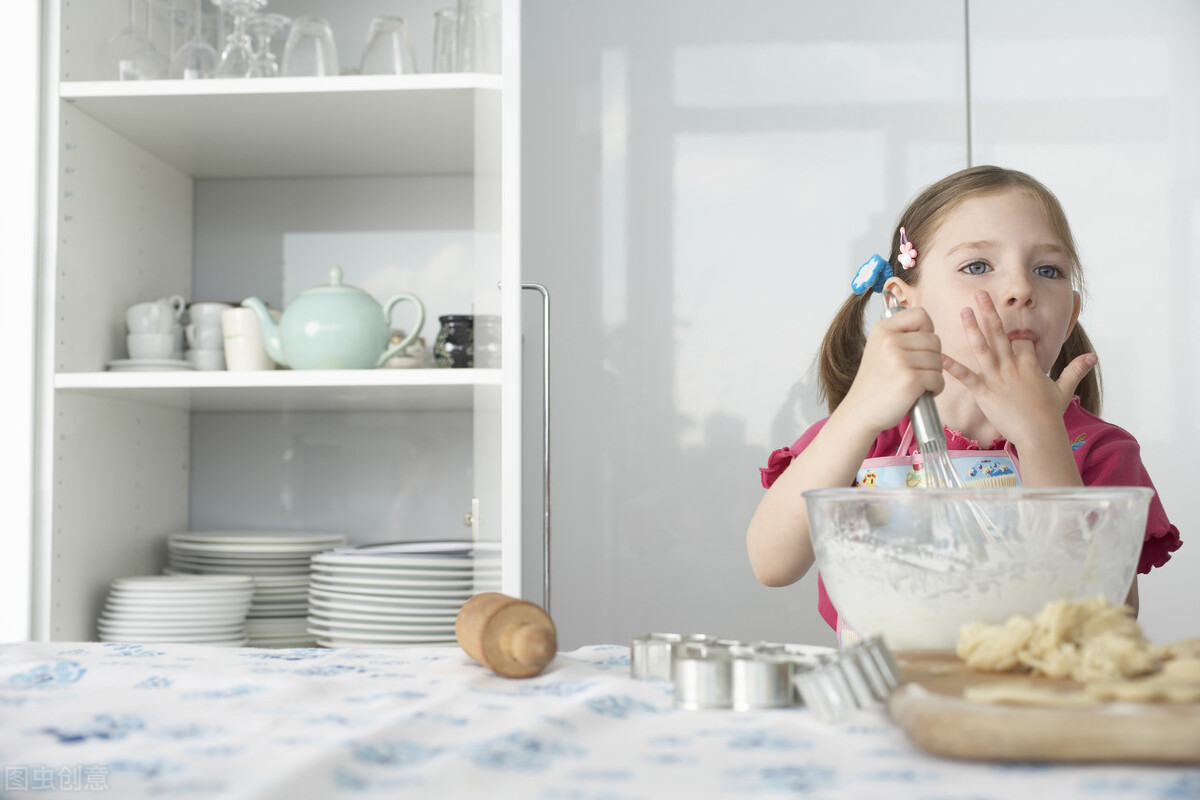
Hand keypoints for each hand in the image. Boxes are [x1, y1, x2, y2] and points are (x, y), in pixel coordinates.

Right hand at [839, 305, 945, 434]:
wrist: (860, 412)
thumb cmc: (874, 384)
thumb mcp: (879, 349)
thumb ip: (900, 336)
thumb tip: (929, 330)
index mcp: (882, 330)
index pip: (920, 314)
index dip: (926, 330)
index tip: (918, 346)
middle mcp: (889, 341)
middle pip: (934, 340)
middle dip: (932, 358)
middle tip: (917, 371)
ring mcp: (900, 359)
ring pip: (938, 361)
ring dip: (933, 375)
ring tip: (917, 383)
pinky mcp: (910, 379)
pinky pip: (938, 379)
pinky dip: (935, 388)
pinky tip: (920, 393)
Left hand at [941, 291, 1094, 446]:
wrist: (1039, 434)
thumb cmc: (1050, 414)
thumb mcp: (1064, 389)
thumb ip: (1075, 370)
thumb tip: (1093, 357)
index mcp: (1030, 363)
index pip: (1020, 339)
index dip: (1015, 332)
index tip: (1008, 324)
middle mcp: (1012, 366)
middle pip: (1000, 333)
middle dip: (990, 312)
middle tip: (980, 294)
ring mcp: (997, 377)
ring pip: (983, 347)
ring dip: (972, 328)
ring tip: (964, 311)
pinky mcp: (984, 391)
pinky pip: (965, 376)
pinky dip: (952, 365)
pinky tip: (940, 354)